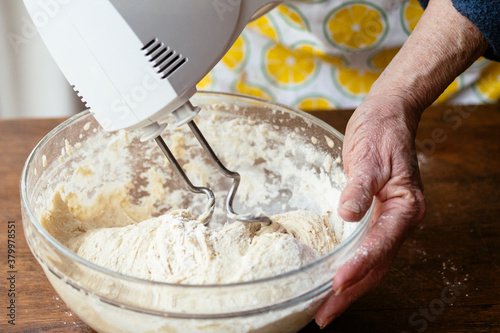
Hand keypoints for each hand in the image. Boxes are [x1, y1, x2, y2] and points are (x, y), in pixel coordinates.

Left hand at [315, 96, 425, 327]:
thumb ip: (359, 188)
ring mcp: (389, 220)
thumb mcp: (369, 158)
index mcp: (405, 206)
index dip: (357, 266)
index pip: (380, 245)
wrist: (387, 117)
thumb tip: (348, 215)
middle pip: (377, 265)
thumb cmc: (381, 133)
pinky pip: (365, 250)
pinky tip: (335, 277)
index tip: (336, 284)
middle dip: (351, 291)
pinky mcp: (376, 217)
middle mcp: (401, 219)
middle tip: (325, 314)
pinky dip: (351, 268)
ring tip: (326, 306)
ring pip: (372, 263)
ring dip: (351, 286)